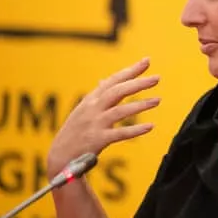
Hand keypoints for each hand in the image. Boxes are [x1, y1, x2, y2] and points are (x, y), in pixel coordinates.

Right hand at [47, 57, 160, 177]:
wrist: (60, 156)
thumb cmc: (74, 132)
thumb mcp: (82, 110)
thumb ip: (96, 96)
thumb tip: (103, 81)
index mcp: (91, 100)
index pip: (113, 81)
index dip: (130, 71)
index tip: (146, 61)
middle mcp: (92, 109)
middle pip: (117, 91)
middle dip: (138, 83)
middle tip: (157, 78)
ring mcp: (94, 124)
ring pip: (120, 110)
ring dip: (140, 105)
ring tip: (157, 100)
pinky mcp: (97, 140)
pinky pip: (119, 133)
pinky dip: (135, 130)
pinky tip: (150, 126)